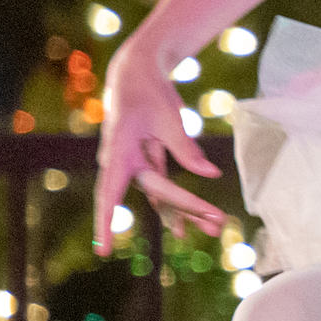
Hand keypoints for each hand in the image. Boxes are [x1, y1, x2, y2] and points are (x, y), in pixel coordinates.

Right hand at [89, 41, 232, 252]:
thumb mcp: (169, 117)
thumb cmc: (148, 92)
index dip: (107, 220)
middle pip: (156, 191)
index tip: (103, 248)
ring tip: (217, 229)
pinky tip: (199, 221)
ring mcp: (136, 164)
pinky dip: (182, 200)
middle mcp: (123, 162)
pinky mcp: (148, 161)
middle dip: (187, 209)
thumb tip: (210, 174)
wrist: (136, 72)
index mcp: (118, 151)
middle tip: (218, 223)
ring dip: (187, 211)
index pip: (110, 192)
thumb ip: (185, 148)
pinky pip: (164, 186)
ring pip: (161, 194)